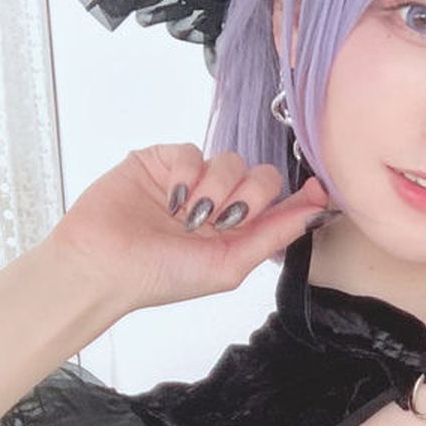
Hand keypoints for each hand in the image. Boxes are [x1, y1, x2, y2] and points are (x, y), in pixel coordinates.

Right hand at [42, 144, 332, 315]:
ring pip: (230, 160)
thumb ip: (273, 236)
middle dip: (249, 196)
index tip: (320, 189)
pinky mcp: (164, 160)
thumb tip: (317, 213)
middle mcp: (220, 203)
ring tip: (187, 217)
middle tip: (223, 220)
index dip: (302, 195)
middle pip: (262, 175)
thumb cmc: (162, 276)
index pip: (281, 204)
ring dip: (214, 190)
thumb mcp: (229, 265)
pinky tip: (171, 199)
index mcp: (238, 232)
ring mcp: (193, 180)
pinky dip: (187, 174)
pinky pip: (194, 150)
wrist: (104, 264)